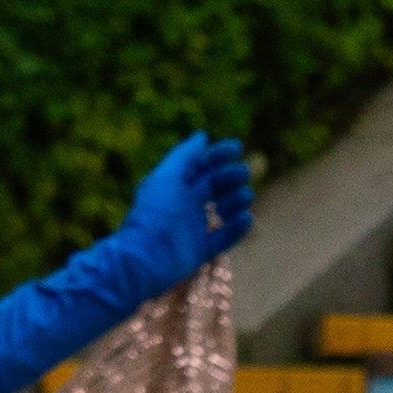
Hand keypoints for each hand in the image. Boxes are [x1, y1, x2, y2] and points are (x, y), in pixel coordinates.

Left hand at [108, 130, 257, 300]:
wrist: (145, 257)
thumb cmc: (154, 213)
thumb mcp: (167, 177)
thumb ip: (184, 155)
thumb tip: (202, 135)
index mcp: (173, 185)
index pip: (199, 165)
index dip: (218, 154)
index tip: (238, 147)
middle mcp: (183, 205)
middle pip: (213, 185)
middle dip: (230, 177)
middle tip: (243, 173)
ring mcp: (192, 228)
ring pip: (222, 210)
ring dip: (236, 201)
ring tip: (245, 196)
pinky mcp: (199, 251)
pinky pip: (223, 238)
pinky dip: (237, 228)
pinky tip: (247, 218)